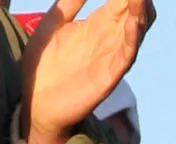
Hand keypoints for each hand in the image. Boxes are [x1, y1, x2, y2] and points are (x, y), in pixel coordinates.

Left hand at [20, 0, 155, 143]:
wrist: (35, 101)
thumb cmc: (44, 63)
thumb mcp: (55, 21)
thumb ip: (72, 0)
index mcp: (98, 25)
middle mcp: (109, 40)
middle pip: (136, 12)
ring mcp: (111, 58)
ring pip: (137, 31)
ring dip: (140, 10)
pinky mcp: (107, 77)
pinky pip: (125, 57)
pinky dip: (132, 38)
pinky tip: (132, 22)